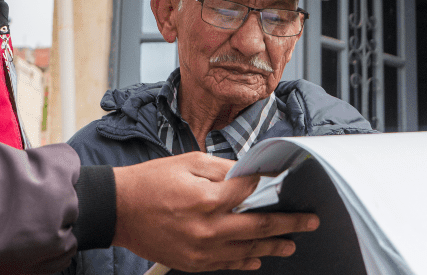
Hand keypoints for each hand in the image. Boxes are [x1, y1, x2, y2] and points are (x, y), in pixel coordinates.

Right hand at [112, 152, 318, 271]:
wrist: (117, 210)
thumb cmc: (149, 182)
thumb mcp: (187, 162)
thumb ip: (222, 169)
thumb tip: (249, 174)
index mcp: (207, 198)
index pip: (251, 191)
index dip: (270, 183)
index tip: (285, 180)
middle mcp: (208, 228)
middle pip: (259, 227)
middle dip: (288, 223)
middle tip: (309, 221)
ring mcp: (202, 250)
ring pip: (247, 250)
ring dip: (273, 246)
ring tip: (291, 244)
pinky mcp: (193, 263)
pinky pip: (227, 264)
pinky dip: (246, 260)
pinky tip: (258, 257)